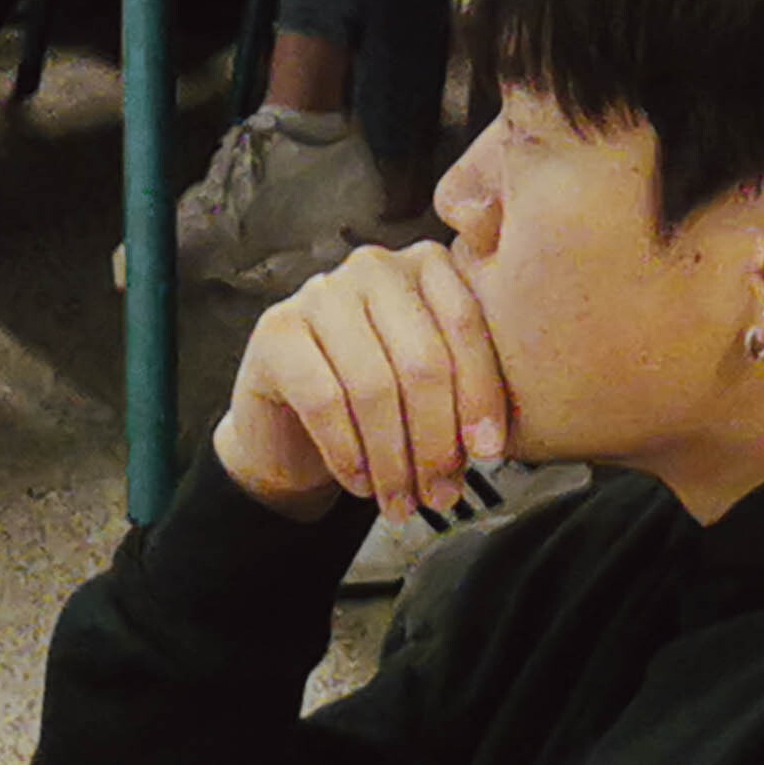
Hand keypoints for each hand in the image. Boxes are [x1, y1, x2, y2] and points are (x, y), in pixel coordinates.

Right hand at [210, 236, 521, 523]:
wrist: (289, 424)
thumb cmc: (373, 401)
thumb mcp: (431, 389)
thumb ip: (465, 393)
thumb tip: (487, 444)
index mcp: (425, 264)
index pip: (465, 324)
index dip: (481, 395)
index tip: (488, 452)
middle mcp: (374, 266)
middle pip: (422, 360)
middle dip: (436, 441)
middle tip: (441, 494)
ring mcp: (319, 293)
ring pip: (374, 385)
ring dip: (393, 459)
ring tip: (401, 501)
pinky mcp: (275, 331)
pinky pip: (324, 400)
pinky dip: (348, 452)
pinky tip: (359, 482)